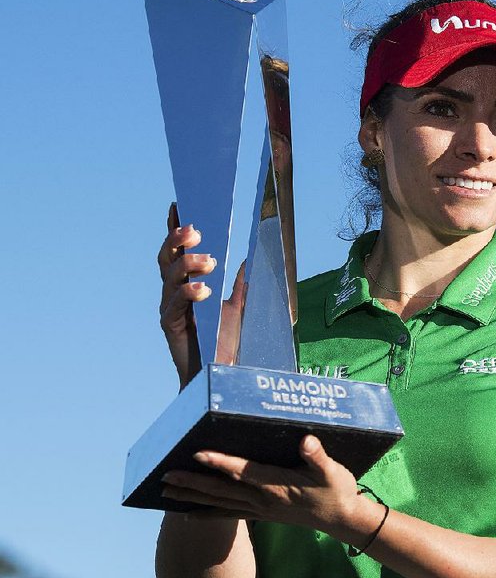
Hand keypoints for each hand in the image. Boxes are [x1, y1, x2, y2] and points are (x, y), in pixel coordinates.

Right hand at [157, 203, 244, 388]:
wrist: (219, 372)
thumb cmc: (224, 341)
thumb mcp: (236, 306)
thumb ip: (238, 284)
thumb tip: (248, 258)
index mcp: (185, 283)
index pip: (178, 250)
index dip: (174, 228)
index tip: (177, 205)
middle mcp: (172, 291)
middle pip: (167, 258)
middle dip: (177, 240)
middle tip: (196, 230)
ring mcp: (168, 307)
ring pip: (170, 276)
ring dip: (188, 264)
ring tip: (210, 261)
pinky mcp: (169, 325)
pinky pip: (174, 303)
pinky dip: (189, 292)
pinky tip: (204, 290)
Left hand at [160, 435, 383, 544]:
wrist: (341, 519)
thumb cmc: (337, 490)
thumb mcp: (334, 471)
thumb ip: (318, 457)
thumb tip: (307, 441)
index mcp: (277, 485)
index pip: (244, 471)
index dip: (221, 462)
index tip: (199, 453)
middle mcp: (263, 499)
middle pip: (222, 490)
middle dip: (193, 481)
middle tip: (165, 475)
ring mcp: (260, 509)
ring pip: (219, 502)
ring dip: (192, 495)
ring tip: (166, 490)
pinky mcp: (261, 514)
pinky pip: (228, 514)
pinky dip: (206, 513)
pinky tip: (187, 514)